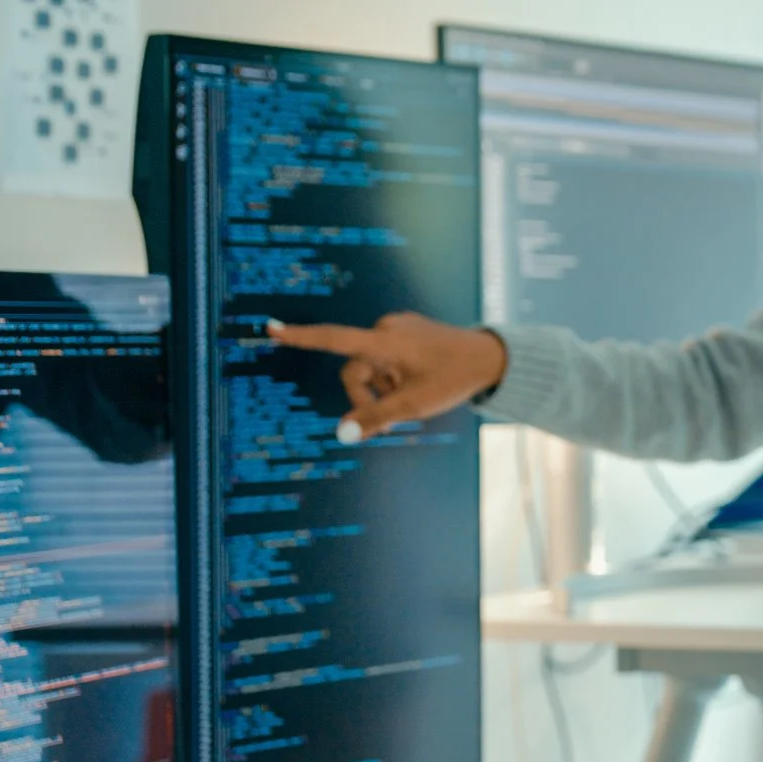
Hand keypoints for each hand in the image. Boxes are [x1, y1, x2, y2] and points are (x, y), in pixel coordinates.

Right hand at [269, 313, 507, 442]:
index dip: (300, 337)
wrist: (491, 358)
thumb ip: (377, 418)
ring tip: (413, 398)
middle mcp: (387, 328)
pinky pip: (387, 358)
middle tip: (394, 420)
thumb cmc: (454, 378)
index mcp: (385, 341)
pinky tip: (418, 383)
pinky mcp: (408, 332)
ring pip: (372, 367)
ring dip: (384, 387)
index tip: (271, 328)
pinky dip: (394, 376)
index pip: (334, 340)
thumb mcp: (415, 405)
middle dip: (367, 396)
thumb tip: (342, 433)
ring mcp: (398, 328)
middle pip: (355, 369)